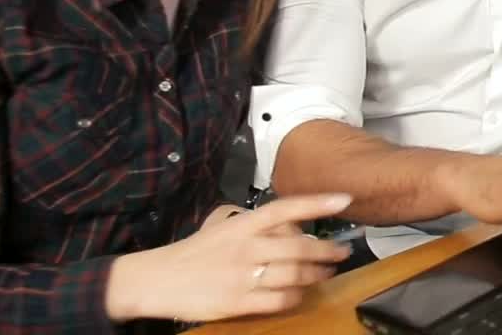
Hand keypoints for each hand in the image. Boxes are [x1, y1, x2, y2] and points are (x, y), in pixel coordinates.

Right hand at [105, 193, 353, 322]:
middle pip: (300, 247)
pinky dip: (296, 296)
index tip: (344, 199)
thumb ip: (252, 221)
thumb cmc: (193, 252)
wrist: (157, 280)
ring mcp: (244, 275)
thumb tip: (287, 222)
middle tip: (342, 251)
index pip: (286, 208)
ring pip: (295, 274)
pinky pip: (280, 299)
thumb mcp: (221, 225)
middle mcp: (247, 247)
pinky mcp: (239, 301)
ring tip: (327, 272)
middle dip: (327, 250)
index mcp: (243, 224)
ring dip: (317, 274)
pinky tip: (300, 293)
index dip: (317, 203)